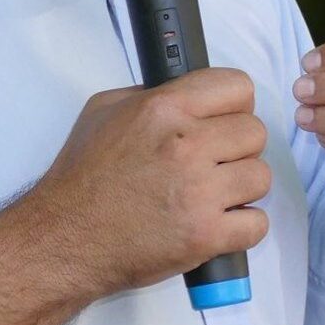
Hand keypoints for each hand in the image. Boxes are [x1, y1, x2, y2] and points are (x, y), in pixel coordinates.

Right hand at [27, 68, 271, 298]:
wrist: (64, 237)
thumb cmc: (81, 177)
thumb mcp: (103, 111)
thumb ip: (151, 96)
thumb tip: (189, 95)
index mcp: (163, 109)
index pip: (237, 87)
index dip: (234, 105)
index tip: (223, 120)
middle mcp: (186, 145)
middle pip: (255, 132)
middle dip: (237, 148)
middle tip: (213, 163)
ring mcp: (199, 192)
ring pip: (260, 177)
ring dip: (241, 188)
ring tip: (212, 195)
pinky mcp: (205, 235)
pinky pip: (257, 224)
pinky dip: (242, 227)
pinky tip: (218, 224)